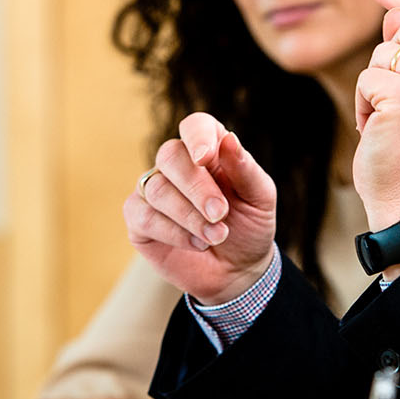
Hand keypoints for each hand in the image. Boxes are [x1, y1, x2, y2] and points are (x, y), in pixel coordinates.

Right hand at [123, 112, 277, 304]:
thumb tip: (229, 138)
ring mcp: (155, 190)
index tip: (205, 158)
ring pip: (156, 188)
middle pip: (170, 156)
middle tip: (221, 214)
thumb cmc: (249, 227)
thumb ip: (246, 169)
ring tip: (216, 235)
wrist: (238, 271)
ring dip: (189, 216)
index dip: (197, 137)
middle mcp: (177, 165)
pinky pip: (143, 215)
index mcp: (209, 150)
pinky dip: (172, 232)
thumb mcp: (260, 199)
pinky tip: (197, 243)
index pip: (195, 126)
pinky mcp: (139, 220)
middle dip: (196, 188)